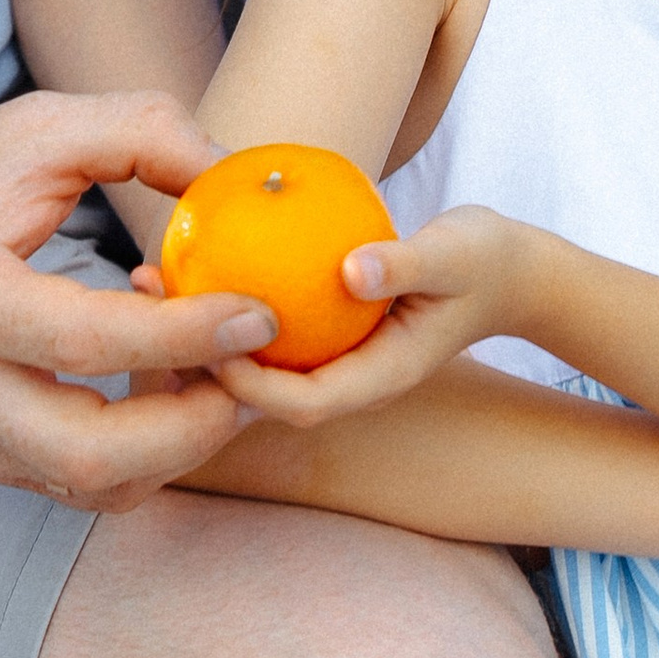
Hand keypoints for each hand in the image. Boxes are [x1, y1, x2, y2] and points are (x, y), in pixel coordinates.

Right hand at [0, 88, 266, 509]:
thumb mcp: (36, 128)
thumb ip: (143, 131)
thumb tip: (237, 172)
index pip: (88, 340)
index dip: (188, 334)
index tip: (258, 312)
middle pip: (90, 455)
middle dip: (198, 427)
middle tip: (256, 369)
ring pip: (93, 486)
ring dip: (178, 443)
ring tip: (213, 364)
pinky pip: (80, 483)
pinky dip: (144, 448)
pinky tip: (165, 375)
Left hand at [187, 203, 541, 424]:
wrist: (507, 272)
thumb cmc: (484, 260)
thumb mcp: (454, 253)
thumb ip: (406, 264)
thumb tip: (351, 271)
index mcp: (379, 377)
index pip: (304, 404)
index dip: (250, 385)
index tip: (206, 339)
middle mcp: (349, 378)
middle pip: (263, 395)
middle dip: (202, 362)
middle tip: (151, 299)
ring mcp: (336, 359)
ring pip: (257, 364)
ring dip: (202, 332)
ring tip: (153, 277)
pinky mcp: (326, 335)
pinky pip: (267, 332)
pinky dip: (229, 307)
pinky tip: (199, 259)